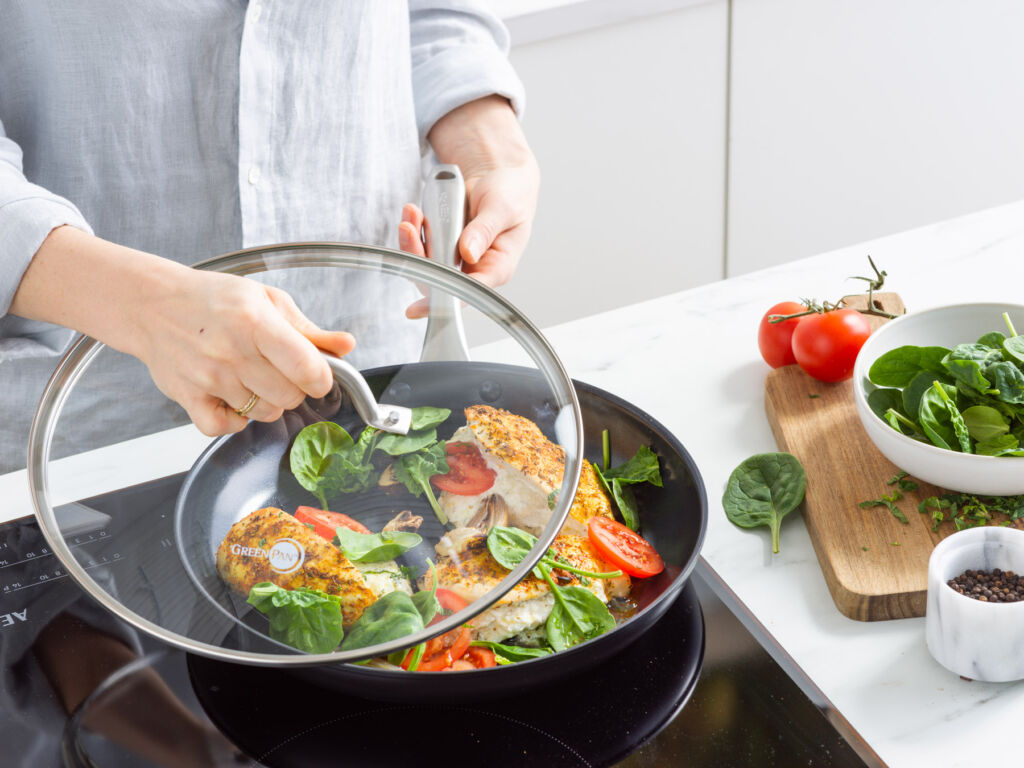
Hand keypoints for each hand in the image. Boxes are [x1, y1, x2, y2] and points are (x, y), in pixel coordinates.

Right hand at [131, 267, 354, 434]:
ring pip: (264, 413)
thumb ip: (309, 329)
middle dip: (295, 388)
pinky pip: (226, 428)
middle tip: (280, 370)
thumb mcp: (267, 301)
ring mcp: (208, 377)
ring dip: (267, 401)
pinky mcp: (188, 397)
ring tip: (252, 377)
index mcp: (255, 322)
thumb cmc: (214, 300)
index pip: (307, 368)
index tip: (318, 375)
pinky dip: (234, 420)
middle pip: (290, 396)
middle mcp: (231, 352)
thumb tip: (346, 346)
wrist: (154, 304)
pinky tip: (232, 398)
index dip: (322, 378)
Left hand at [401, 95, 538, 317]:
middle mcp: (476, 268)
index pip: (469, 293)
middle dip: (419, 257)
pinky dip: (413, 229)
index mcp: (498, 267)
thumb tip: (469, 253)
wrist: (500, 174)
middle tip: (409, 229)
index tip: (419, 307)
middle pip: (439, 279)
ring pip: (425, 264)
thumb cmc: (511, 193)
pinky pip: (421, 245)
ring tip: (411, 214)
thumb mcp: (503, 208)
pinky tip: (414, 212)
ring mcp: (457, 257)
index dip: (444, 300)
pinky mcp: (443, 244)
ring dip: (412, 240)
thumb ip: (485, 230)